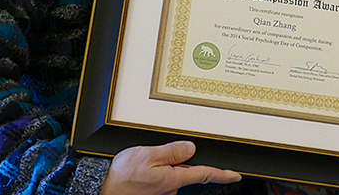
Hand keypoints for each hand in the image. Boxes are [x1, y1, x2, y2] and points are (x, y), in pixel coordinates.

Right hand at [101, 141, 240, 194]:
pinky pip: (162, 180)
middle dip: (177, 162)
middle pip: (185, 171)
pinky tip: (142, 169)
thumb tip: (191, 148)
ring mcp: (163, 193)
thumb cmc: (122, 176)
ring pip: (172, 175)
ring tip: (143, 163)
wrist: (102, 188)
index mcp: (174, 179)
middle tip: (157, 155)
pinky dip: (156, 172)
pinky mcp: (154, 193)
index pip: (205, 174)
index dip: (223, 174)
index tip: (236, 175)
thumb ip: (172, 151)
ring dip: (164, 167)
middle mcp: (171, 189)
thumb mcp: (148, 155)